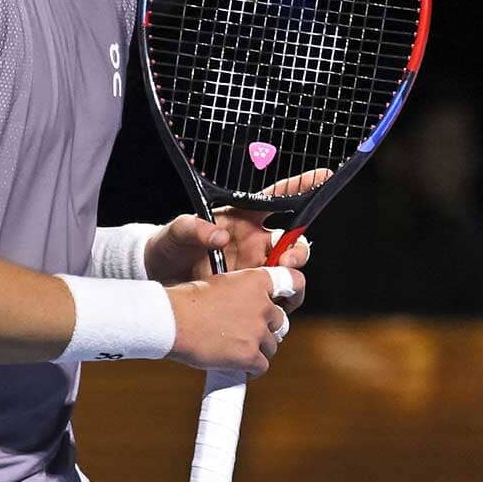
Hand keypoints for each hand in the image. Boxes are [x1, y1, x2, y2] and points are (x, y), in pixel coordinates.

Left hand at [145, 168, 326, 287]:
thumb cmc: (168, 247)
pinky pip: (277, 297)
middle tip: (287, 261)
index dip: (301, 185)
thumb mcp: (176, 233)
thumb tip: (218, 235)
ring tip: (281, 288)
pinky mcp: (251, 293)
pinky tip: (271, 307)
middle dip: (298, 251)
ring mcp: (255, 268)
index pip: (277, 198)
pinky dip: (280, 302)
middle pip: (293, 242)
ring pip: (290, 273)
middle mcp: (255, 242)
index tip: (323, 174)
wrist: (158, 281)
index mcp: (242, 218)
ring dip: (293, 279)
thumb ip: (193, 228)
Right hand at [165, 265, 305, 375]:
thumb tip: (248, 307)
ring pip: (272, 346)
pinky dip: (250, 368)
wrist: (171, 321)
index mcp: (255, 281)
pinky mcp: (250, 355)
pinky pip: (261, 366)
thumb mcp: (217, 283)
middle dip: (266, 328)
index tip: (285, 301)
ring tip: (232, 348)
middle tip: (245, 332)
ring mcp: (258, 332)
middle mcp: (262, 305)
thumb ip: (239, 292)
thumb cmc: (186, 301)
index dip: (293, 292)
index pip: (293, 281)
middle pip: (279, 321)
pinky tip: (235, 364)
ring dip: (256, 348)